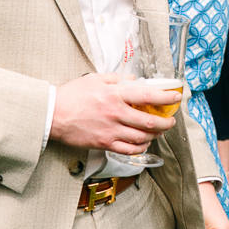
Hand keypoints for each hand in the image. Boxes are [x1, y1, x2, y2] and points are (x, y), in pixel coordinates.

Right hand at [49, 73, 175, 153]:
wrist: (53, 114)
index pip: (148, 96)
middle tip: (170, 121)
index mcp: (115, 95)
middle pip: (150, 121)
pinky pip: (129, 149)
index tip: (176, 98)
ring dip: (155, 135)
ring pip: (142, 137)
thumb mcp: (95, 79)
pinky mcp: (104, 143)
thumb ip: (117, 79)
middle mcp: (116, 113)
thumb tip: (134, 81)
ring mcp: (111, 130)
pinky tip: (143, 143)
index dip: (166, 97)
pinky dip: (140, 147)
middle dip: (165, 122)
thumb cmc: (72, 95)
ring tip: (158, 132)